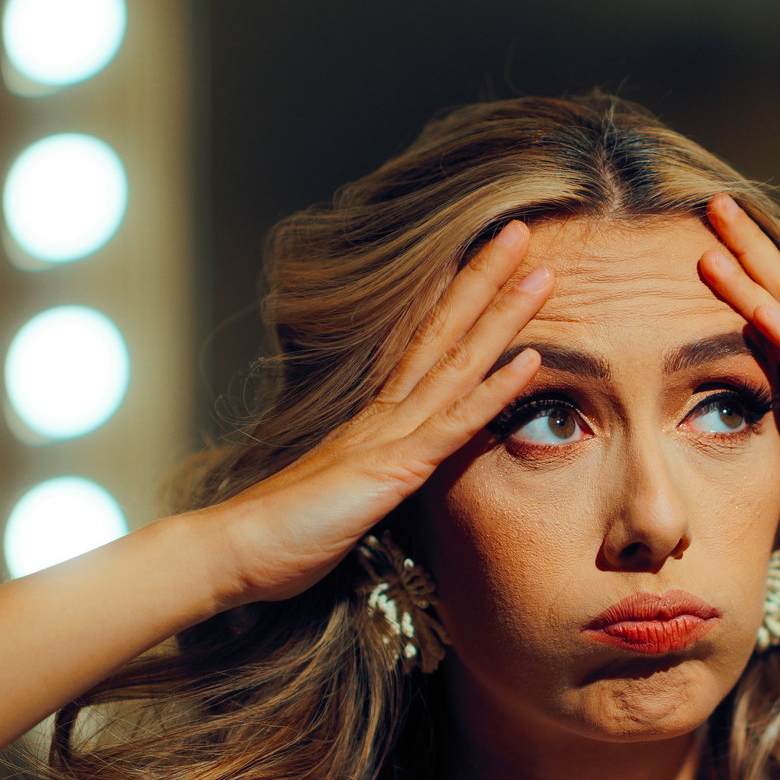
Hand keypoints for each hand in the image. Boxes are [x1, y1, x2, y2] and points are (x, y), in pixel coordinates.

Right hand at [194, 220, 553, 607]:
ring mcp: (389, 436)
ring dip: (502, 317)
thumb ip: (368, 478)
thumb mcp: (340, 496)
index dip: (458, 302)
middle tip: (520, 229)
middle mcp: (383, 414)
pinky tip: (530, 359)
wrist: (237, 549)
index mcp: (372, 419)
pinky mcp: (393, 468)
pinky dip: (494, 391)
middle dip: (485, 280)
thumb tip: (387, 473)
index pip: (424, 346)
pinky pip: (453, 424)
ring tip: (542, 273)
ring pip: (457, 364)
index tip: (489, 263)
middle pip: (443, 333)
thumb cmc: (283, 531)